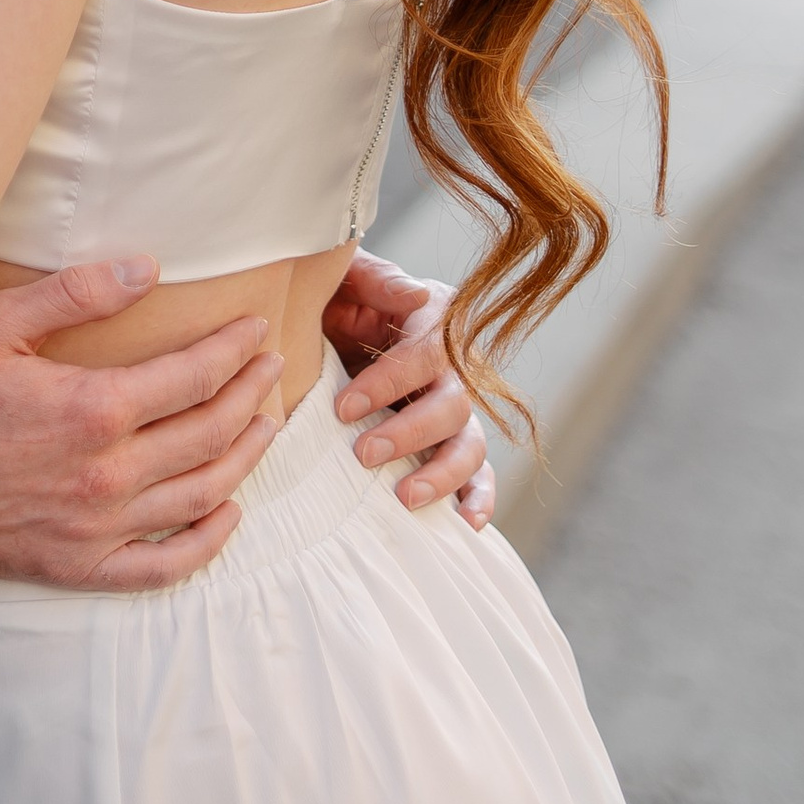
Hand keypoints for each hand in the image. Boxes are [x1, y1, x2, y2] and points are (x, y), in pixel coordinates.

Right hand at [0, 265, 285, 590]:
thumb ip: (77, 294)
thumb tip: (147, 269)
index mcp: (94, 410)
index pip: (194, 376)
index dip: (233, 350)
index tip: (254, 329)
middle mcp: (107, 475)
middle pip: (210, 434)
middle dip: (251, 397)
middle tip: (272, 369)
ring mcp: (95, 528)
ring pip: (200, 496)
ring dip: (244, 459)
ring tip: (263, 428)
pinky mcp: (73, 566)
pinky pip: (160, 567)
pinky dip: (205, 545)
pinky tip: (224, 515)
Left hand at [324, 253, 494, 526]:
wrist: (323, 325)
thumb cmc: (332, 298)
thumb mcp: (343, 278)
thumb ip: (374, 279)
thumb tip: (416, 295)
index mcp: (432, 320)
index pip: (425, 354)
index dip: (388, 382)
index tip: (343, 408)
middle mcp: (453, 366)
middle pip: (453, 404)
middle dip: (409, 432)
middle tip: (363, 454)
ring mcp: (456, 408)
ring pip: (470, 443)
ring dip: (441, 473)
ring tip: (404, 497)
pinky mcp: (453, 442)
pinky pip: (479, 474)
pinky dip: (479, 499)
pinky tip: (466, 525)